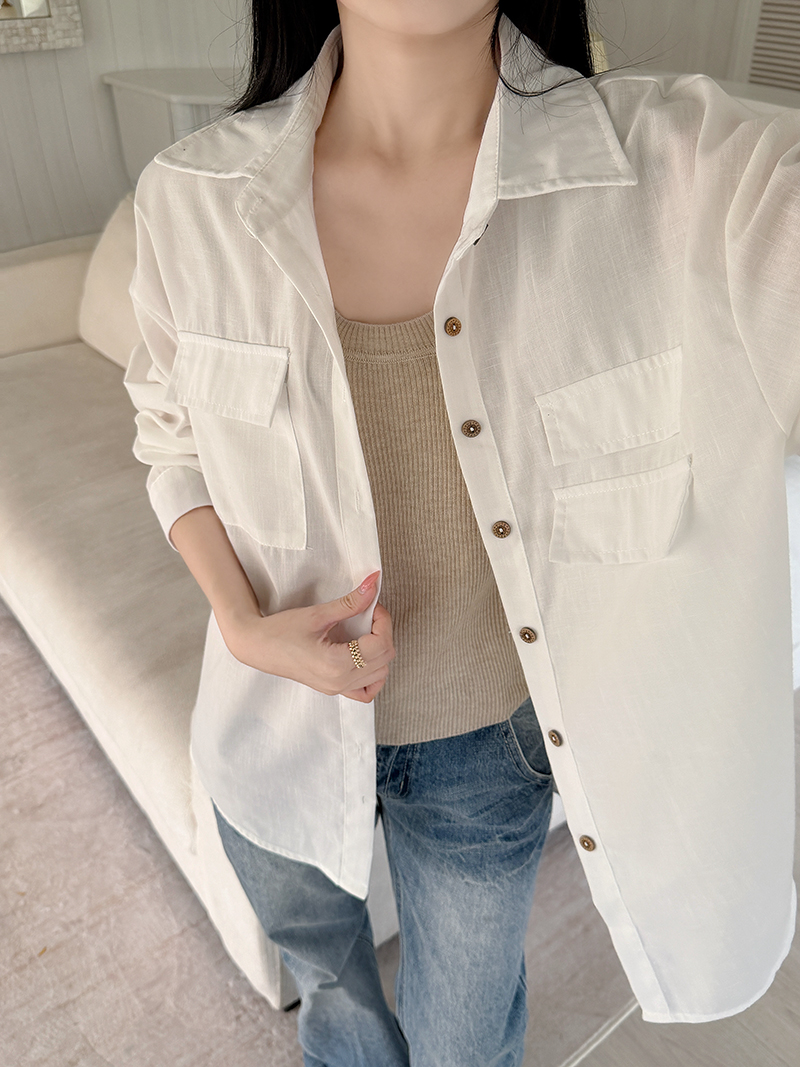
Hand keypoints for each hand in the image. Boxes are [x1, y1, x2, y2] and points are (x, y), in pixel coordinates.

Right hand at [219, 572, 394, 702]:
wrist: (257, 646)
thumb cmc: (280, 631)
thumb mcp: (318, 614)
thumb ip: (350, 602)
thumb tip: (372, 584)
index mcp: (336, 664)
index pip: (380, 645)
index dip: (383, 621)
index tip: (374, 606)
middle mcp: (339, 681)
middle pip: (384, 659)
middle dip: (384, 633)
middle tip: (370, 614)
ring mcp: (336, 689)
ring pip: (379, 675)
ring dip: (380, 651)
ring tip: (367, 633)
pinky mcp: (332, 689)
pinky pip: (365, 691)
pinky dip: (373, 675)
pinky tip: (365, 657)